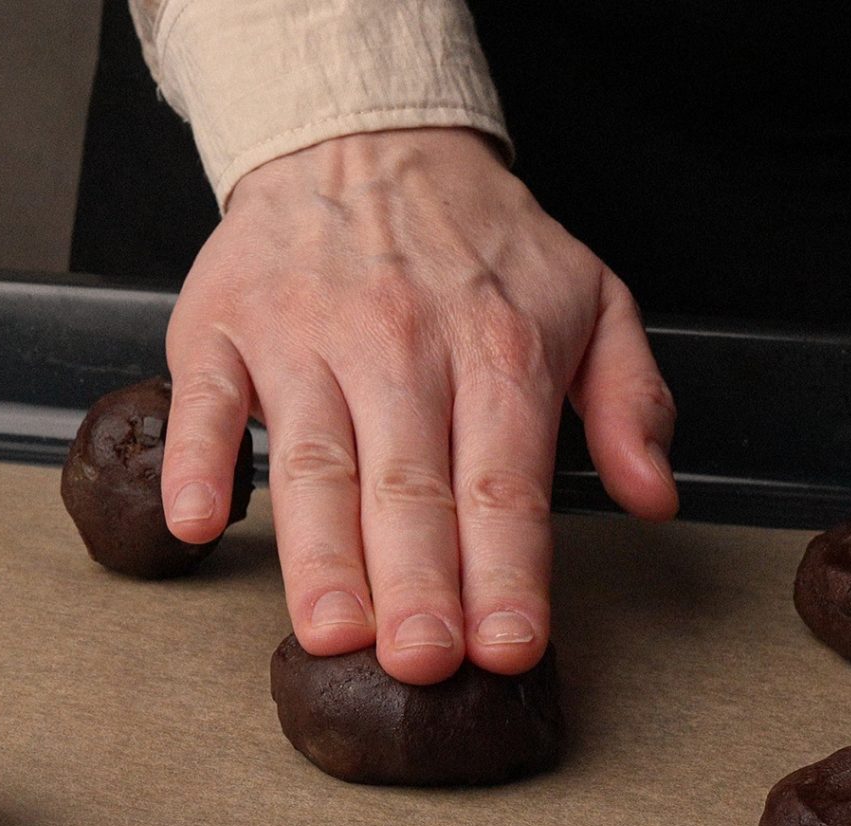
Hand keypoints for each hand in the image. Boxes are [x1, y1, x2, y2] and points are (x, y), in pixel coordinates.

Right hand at [160, 127, 676, 682]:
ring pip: (315, 459)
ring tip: (331, 630)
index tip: (507, 647)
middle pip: (409, 485)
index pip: (504, 481)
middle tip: (420, 662)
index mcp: (496, 349)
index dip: (506, 570)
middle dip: (417, 582)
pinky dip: (199, 457)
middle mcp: (401, 346)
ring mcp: (304, 338)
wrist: (363, 137)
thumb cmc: (475, 238)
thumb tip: (652, 497)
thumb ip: (628, 398)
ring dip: (321, 550)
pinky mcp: (226, 329)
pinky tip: (199, 518)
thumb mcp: (590, 294)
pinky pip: (207, 400)